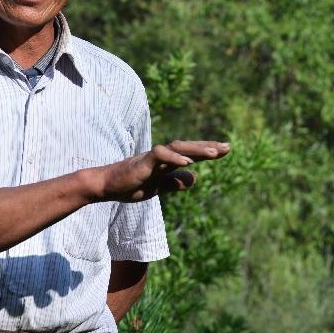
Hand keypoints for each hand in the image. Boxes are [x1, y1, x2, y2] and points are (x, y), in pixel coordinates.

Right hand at [95, 140, 229, 202]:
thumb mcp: (157, 187)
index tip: (225, 150)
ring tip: (214, 152)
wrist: (105, 186)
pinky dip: (174, 158)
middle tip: (228, 147)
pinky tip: (188, 162)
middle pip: (187, 148)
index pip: (189, 154)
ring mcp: (151, 158)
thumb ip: (174, 182)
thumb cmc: (129, 185)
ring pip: (176, 148)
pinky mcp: (142, 163)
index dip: (207, 151)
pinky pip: (160, 156)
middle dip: (207, 147)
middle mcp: (160, 156)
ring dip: (195, 149)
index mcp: (165, 163)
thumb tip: (194, 177)